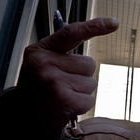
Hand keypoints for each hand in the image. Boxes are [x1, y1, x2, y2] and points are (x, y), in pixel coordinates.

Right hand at [17, 18, 118, 138]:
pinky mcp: (63, 99)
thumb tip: (87, 31)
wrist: (25, 115)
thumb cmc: (39, 88)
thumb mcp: (42, 64)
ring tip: (64, 95)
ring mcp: (53, 81)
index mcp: (41, 50)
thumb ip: (62, 51)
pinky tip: (67, 106)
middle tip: (64, 85)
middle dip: (82, 76)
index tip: (114, 23)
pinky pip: (90, 99)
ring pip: (91, 83)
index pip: (72, 33)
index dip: (95, 26)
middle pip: (90, 64)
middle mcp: (44, 63)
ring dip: (82, 92)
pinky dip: (82, 105)